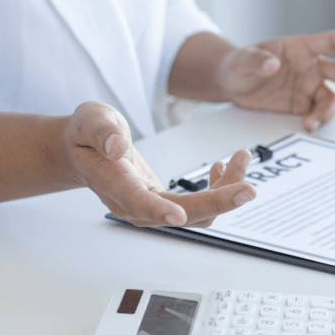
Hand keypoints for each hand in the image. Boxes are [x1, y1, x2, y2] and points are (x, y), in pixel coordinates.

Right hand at [64, 102, 257, 226]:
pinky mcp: (166, 203)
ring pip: (197, 212)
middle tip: (250, 189)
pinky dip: (218, 187)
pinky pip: (198, 205)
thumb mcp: (90, 119)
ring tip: (242, 157)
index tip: (179, 215)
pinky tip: (223, 166)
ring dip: (226, 190)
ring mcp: (152, 207)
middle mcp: (135, 204)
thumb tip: (117, 147)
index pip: (137, 201)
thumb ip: (102, 131)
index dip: (159, 209)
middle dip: (219, 203)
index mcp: (114, 183)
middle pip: (182, 214)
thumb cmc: (87, 135)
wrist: (84, 152)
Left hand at [217, 30, 334, 130]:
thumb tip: (273, 65)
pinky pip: (319, 113)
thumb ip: (257, 60)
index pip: (333, 41)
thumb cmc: (239, 64)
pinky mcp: (303, 105)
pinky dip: (317, 121)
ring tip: (312, 123)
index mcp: (301, 48)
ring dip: (328, 112)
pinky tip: (308, 126)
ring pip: (332, 98)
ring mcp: (308, 87)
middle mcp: (311, 67)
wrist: (232, 84)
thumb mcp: (243, 59)